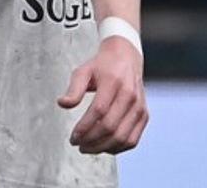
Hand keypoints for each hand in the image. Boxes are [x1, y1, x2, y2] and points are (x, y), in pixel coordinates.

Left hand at [58, 36, 147, 153]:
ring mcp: (139, 107)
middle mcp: (129, 95)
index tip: (73, 136)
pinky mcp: (144, 115)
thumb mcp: (83, 71)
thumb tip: (62, 104)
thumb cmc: (102, 65)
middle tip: (77, 144)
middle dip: (91, 140)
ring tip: (87, 147)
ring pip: (122, 137)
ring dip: (103, 147)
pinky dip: (117, 148)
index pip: (99, 111)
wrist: (126, 58)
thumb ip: (73, 89)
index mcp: (113, 81)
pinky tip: (103, 146)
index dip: (85, 127)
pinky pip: (133, 139)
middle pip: (110, 126)